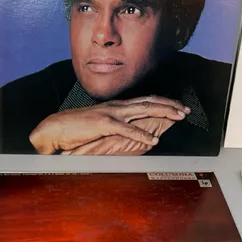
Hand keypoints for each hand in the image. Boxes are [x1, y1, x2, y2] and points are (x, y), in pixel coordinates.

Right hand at [29, 97, 188, 154]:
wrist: (56, 128)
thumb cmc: (76, 129)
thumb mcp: (99, 125)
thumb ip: (114, 125)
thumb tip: (127, 132)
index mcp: (116, 106)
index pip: (145, 100)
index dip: (163, 103)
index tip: (178, 108)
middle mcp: (117, 106)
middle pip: (149, 101)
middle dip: (170, 105)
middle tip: (185, 110)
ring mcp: (111, 113)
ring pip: (144, 109)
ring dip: (163, 113)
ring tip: (178, 117)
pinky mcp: (104, 123)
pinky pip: (127, 129)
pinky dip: (142, 135)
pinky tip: (154, 141)